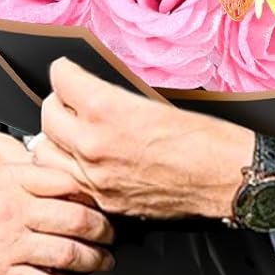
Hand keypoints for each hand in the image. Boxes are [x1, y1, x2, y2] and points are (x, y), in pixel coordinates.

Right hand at [0, 162, 114, 274]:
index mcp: (8, 178)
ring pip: (69, 252)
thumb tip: (49, 183)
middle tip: (112, 233)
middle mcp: (13, 208)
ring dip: (94, 259)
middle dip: (103, 229)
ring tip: (103, 261)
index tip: (102, 200)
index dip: (90, 193)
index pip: (65, 181)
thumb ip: (14, 179)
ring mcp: (8, 243)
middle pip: (77, 218)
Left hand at [31, 57, 253, 221]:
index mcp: (105, 109)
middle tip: (70, 100)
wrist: (228, 178)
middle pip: (47, 114)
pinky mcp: (106, 202)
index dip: (66, 71)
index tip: (69, 72)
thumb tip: (87, 89)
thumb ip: (110, 96)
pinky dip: (70, 170)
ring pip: (46, 153)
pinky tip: (84, 163)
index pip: (60, 78)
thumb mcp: (151, 98)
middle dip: (58, 102)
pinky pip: (68, 183)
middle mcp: (93, 145)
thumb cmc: (204, 136)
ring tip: (71, 133)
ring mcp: (96, 178)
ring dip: (56, 139)